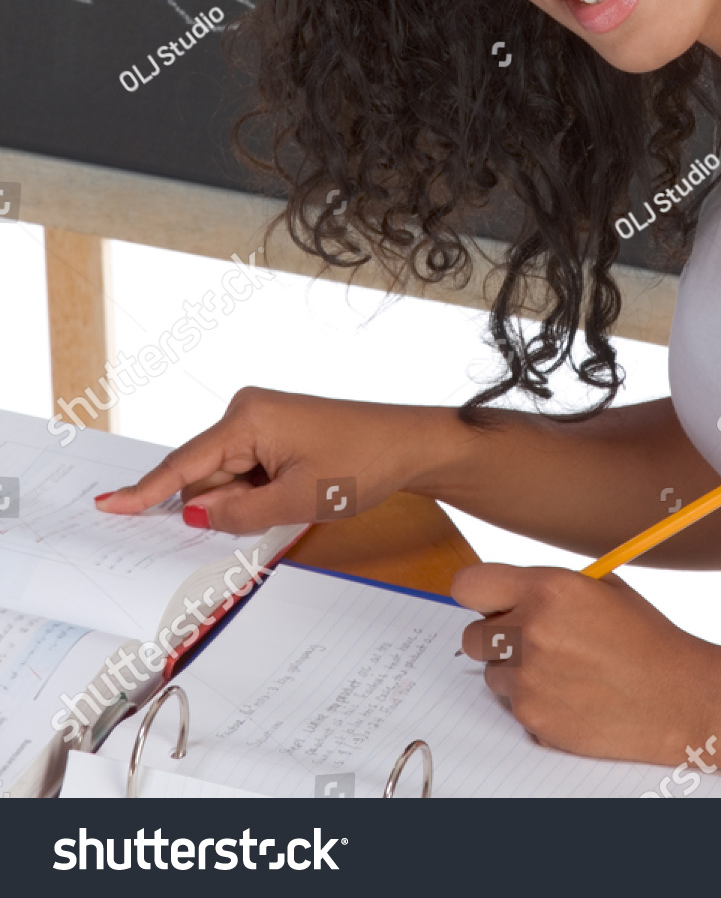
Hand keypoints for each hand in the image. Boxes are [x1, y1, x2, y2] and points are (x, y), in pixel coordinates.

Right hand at [93, 387, 435, 533]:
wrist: (408, 444)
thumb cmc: (361, 463)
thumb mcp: (296, 500)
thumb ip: (238, 512)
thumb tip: (193, 513)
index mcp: (246, 419)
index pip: (184, 464)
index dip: (146, 492)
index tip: (108, 505)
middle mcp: (247, 411)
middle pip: (207, 476)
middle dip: (227, 505)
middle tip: (280, 507)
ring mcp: (261, 419)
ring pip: (228, 478)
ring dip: (249, 500)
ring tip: (301, 494)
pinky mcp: (275, 430)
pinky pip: (248, 471)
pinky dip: (260, 491)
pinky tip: (296, 490)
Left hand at [453, 563, 715, 764]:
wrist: (680, 697)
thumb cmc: (646, 639)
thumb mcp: (600, 588)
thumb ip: (547, 586)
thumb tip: (508, 592)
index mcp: (547, 590)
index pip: (469, 585)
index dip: (477, 594)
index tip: (488, 601)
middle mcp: (530, 633)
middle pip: (472, 635)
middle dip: (495, 636)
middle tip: (529, 639)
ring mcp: (529, 681)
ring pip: (493, 673)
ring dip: (515, 671)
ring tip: (562, 670)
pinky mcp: (534, 719)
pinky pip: (513, 706)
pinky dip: (534, 702)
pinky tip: (571, 695)